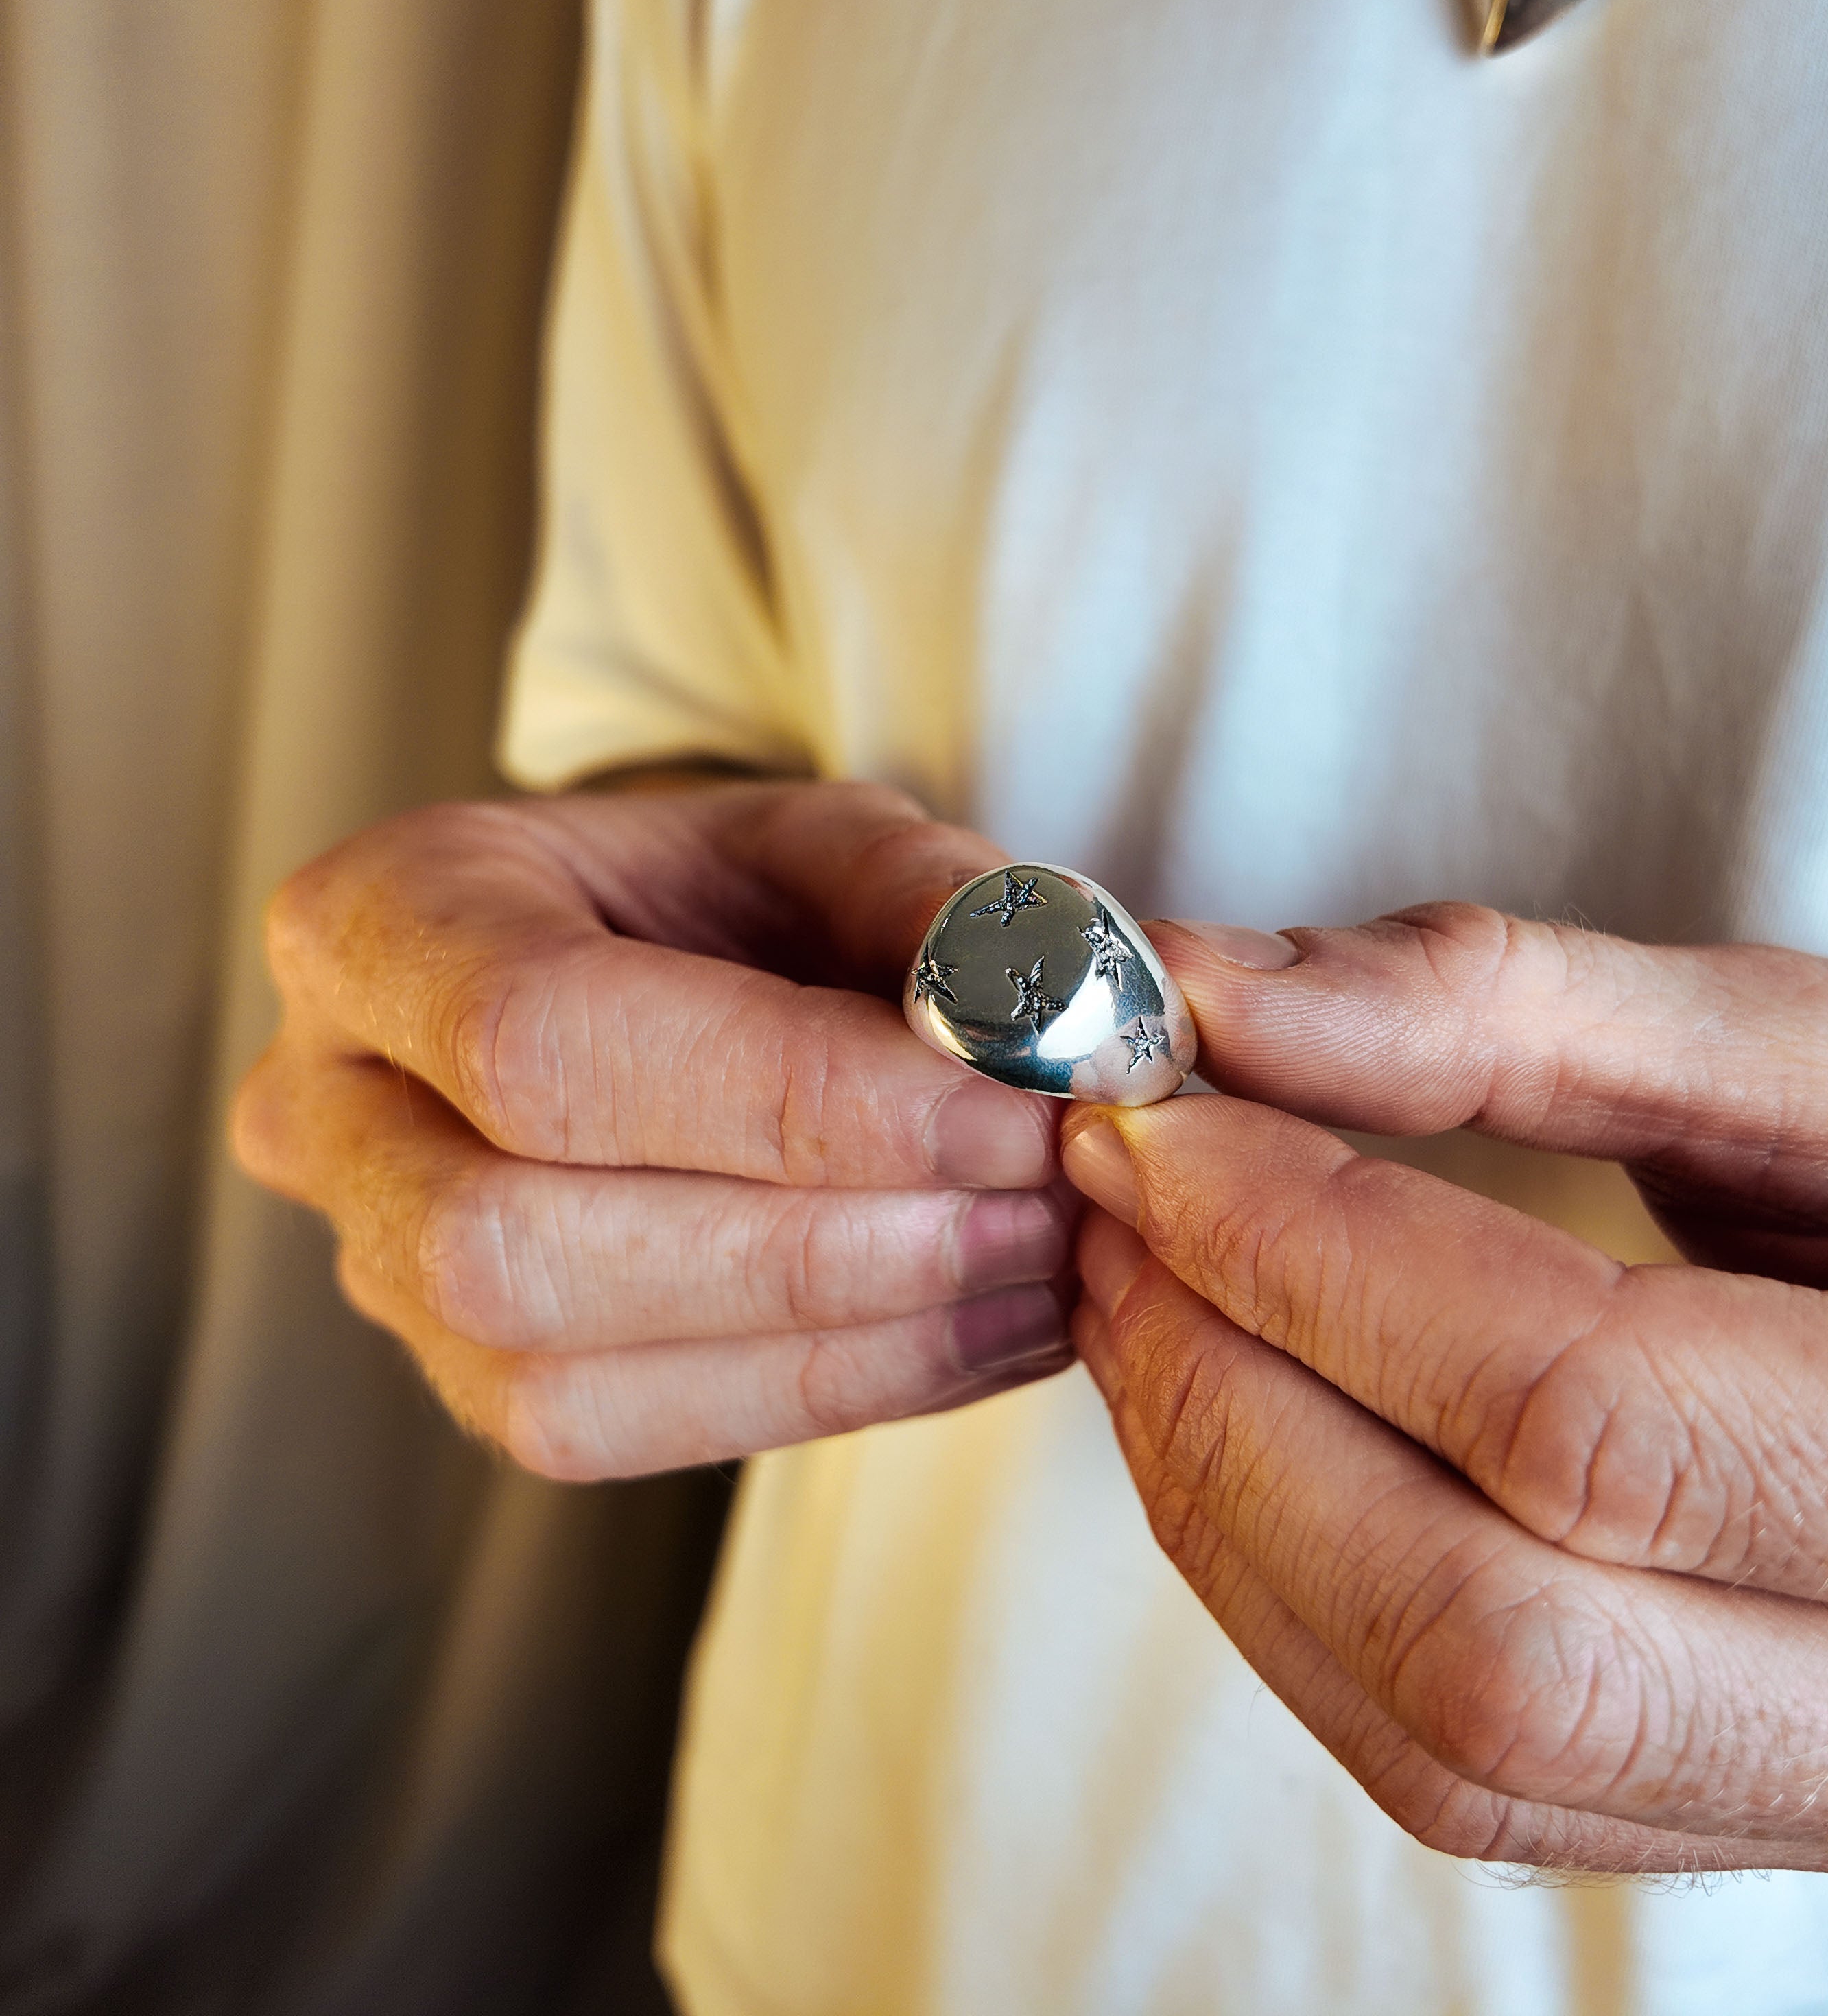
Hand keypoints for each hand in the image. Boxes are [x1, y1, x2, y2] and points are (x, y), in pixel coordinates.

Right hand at [233, 781, 1075, 1477]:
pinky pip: (626, 1436)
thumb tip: (1048, 1033)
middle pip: (521, 1238)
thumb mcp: (826, 843)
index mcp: (378, 920)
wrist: (655, 972)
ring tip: (1035, 1269)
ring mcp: (378, 1266)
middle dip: (819, 1245)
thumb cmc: (722, 895)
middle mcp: (327, 1108)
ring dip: (842, 1341)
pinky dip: (832, 1393)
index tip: (1009, 1116)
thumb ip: (931, 911)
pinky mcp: (469, 1376)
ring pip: (560, 1378)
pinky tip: (980, 1332)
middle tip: (1037, 1207)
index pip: (543, 1039)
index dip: (791, 1097)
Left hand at [1062, 903, 1827, 1907]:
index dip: (1315, 1261)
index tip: (1149, 1121)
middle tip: (1117, 1202)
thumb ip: (1538, 1013)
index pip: (1593, 1419)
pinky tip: (1252, 1421)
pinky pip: (1479, 1775)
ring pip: (1458, 1745)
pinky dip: (1303, 1595)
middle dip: (1233, 1403)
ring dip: (1233, 1505)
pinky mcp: (1774, 1828)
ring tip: (1155, 1291)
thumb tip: (1209, 993)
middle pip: (1496, 1641)